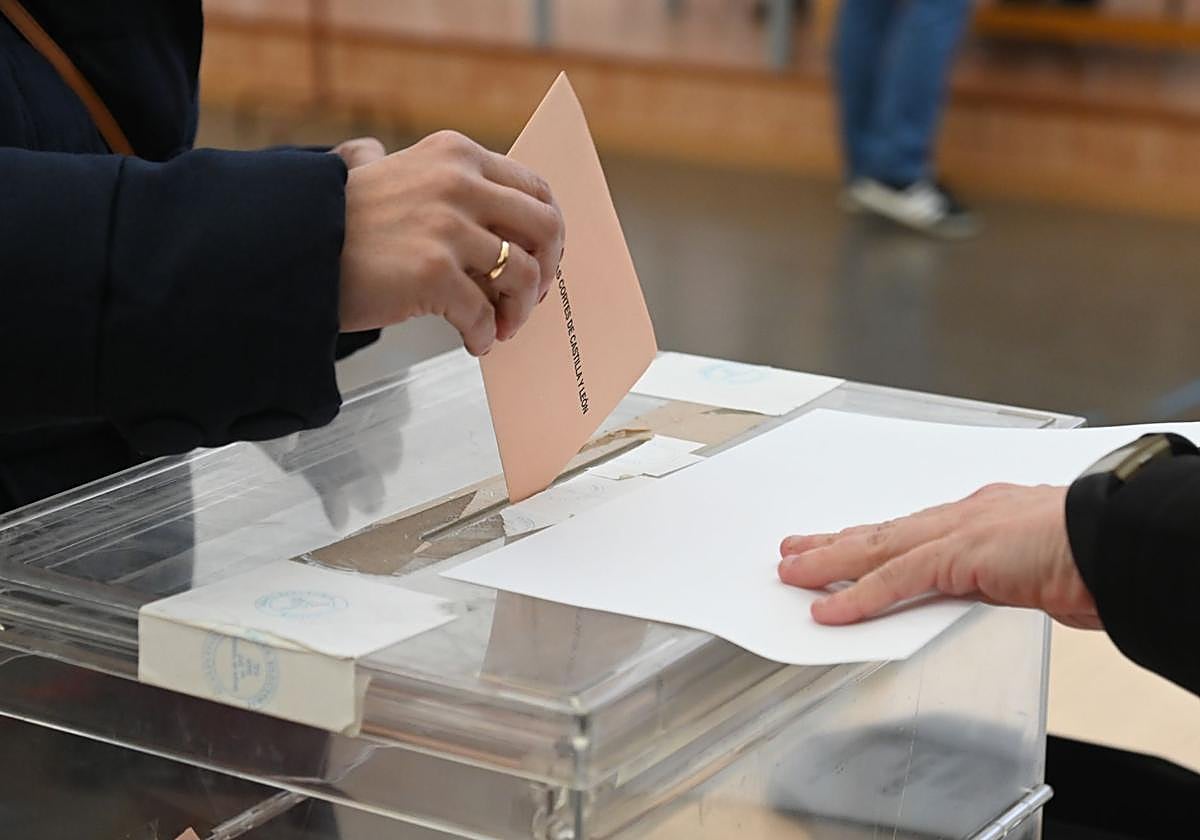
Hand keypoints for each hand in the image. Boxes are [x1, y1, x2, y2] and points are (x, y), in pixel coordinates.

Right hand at [338, 130, 564, 354]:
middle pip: (545, 228)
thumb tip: (469, 208)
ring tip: (499, 327)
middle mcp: (458, 183)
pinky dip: (485, 335)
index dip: (548, 232)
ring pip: (523, 276)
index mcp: (456, 155)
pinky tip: (473, 343)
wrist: (288, 248)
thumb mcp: (389, 173)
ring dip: (519, 310)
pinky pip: (484, 315)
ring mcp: (448, 228)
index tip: (540, 259)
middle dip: (548, 270)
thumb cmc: (337, 222)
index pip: (534, 188)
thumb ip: (434, 179)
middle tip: (531, 298)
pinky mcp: (433, 274)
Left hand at [777, 483, 1100, 628]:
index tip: (846, 545)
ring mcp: (959, 532)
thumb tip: (1000, 587)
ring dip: (831, 561)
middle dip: (837, 542)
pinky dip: (859, 596)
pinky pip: (896, 579)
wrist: (1123, 541)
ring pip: (878, 548)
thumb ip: (1006, 577)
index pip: (915, 530)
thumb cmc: (1097, 554)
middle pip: (885, 531)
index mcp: (986, 516)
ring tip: (792, 570)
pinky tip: (829, 609)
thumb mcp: (1038, 569)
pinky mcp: (959, 554)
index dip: (874, 540)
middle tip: (797, 549)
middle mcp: (965, 516)